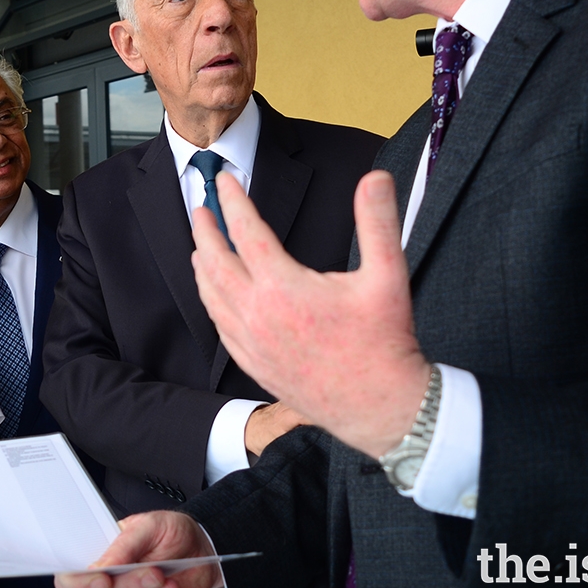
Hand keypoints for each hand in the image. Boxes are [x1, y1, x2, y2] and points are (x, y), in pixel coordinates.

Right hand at [55, 511, 219, 587]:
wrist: (199, 549)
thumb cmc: (169, 533)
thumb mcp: (149, 525)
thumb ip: (125, 544)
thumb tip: (103, 565)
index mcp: (101, 560)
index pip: (71, 581)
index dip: (79, 585)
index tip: (104, 579)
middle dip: (133, 587)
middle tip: (155, 571)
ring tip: (170, 583)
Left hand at [191, 170, 430, 458]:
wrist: (381, 408)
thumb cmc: (384, 342)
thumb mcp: (387, 276)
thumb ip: (378, 222)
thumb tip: (376, 179)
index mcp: (284, 287)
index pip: (246, 231)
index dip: (233, 201)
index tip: (225, 180)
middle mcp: (259, 314)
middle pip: (215, 262)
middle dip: (205, 231)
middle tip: (201, 208)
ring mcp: (252, 343)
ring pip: (211, 297)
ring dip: (202, 266)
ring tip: (199, 248)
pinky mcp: (254, 365)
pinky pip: (221, 327)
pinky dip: (212, 302)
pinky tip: (215, 296)